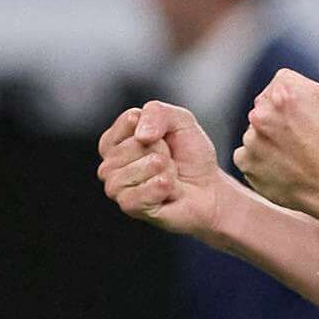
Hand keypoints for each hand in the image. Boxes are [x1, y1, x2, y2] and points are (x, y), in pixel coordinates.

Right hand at [98, 100, 225, 234]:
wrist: (208, 189)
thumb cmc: (190, 156)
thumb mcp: (181, 121)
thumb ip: (157, 113)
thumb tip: (141, 136)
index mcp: (117, 139)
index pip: (130, 119)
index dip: (157, 126)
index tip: (165, 137)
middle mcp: (110, 162)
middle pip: (135, 144)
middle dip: (161, 150)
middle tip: (170, 160)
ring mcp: (116, 186)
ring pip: (135, 169)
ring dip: (164, 170)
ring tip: (169, 175)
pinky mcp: (128, 206)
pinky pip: (142, 192)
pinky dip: (164, 188)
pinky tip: (169, 189)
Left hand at [234, 69, 318, 219]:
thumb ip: (299, 85)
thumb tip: (283, 85)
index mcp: (284, 91)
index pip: (276, 85)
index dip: (288, 101)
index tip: (296, 115)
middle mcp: (262, 112)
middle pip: (262, 108)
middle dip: (275, 120)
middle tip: (295, 137)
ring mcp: (251, 137)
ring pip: (253, 133)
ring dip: (265, 141)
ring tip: (289, 155)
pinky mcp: (244, 161)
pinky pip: (245, 155)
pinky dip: (257, 160)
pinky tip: (277, 166)